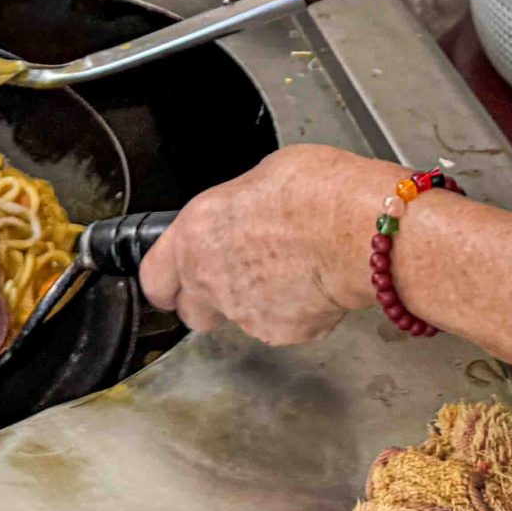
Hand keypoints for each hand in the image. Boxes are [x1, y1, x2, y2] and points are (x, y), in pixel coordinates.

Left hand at [139, 145, 391, 343]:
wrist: (357, 229)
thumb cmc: (317, 191)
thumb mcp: (261, 177)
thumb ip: (237, 209)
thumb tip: (245, 214)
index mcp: (196, 233)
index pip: (154, 277)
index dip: (166, 279)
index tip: (175, 278)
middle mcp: (209, 278)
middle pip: (191, 311)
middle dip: (207, 301)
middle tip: (237, 277)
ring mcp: (243, 312)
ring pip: (237, 320)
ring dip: (253, 303)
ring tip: (289, 273)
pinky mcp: (279, 333)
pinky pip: (277, 326)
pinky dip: (292, 313)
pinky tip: (313, 285)